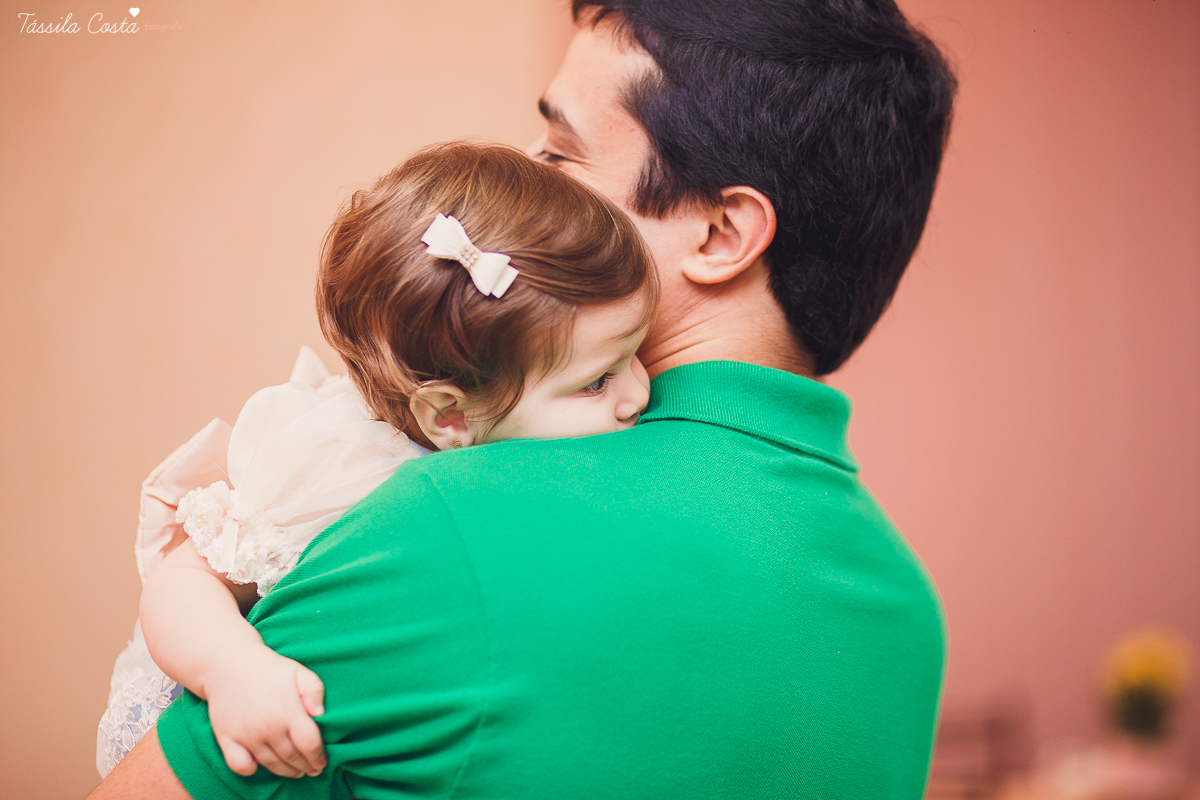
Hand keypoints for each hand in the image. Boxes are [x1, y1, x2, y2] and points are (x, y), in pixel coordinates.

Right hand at [201, 646, 326, 778]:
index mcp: (288, 712)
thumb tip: (321, 714)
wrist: (229, 664)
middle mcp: (268, 728)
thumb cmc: (268, 669)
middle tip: (312, 770)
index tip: (322, 763)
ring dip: (285, 771)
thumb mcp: (298, 672)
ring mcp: (246, 735)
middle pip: (292, 757)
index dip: (318, 757)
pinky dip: (251, 770)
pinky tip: (260, 766)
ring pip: (270, 764)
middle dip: (305, 767)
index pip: (309, 745)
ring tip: (295, 771)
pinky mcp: (227, 739)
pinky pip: (240, 765)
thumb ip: (314, 691)